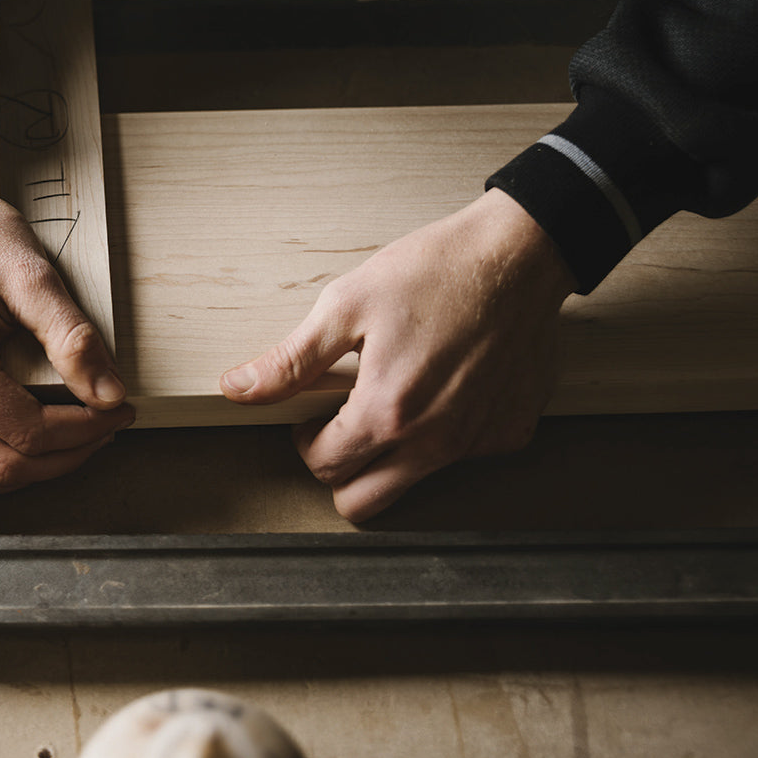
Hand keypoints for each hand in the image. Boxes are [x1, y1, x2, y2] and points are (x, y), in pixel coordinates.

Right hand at [0, 159, 133, 492]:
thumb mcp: (33, 275)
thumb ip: (73, 339)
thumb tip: (110, 395)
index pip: (28, 431)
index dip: (86, 430)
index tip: (120, 410)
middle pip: (0, 467)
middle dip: (64, 457)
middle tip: (104, 427)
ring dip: (22, 472)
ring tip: (66, 444)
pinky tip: (9, 449)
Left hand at [220, 189, 576, 520]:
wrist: (517, 255)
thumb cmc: (437, 271)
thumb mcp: (346, 306)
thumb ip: (290, 360)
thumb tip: (240, 387)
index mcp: (387, 413)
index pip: (324, 468)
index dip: (306, 441)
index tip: (312, 416)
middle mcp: (435, 441)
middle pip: (363, 502)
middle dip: (341, 470)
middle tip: (342, 424)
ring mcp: (477, 442)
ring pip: (412, 485)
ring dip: (390, 456)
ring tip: (391, 399)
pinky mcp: (509, 431)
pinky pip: (462, 456)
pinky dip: (442, 434)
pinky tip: (441, 387)